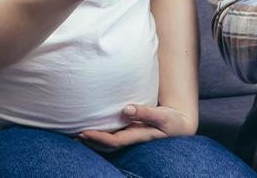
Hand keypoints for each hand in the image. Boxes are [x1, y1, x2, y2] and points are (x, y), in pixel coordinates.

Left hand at [79, 104, 196, 151]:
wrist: (182, 127)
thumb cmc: (172, 121)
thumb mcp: (162, 116)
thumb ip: (145, 112)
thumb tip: (126, 109)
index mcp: (138, 136)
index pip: (113, 141)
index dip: (97, 138)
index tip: (83, 132)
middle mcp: (133, 140)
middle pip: (107, 146)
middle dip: (91, 142)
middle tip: (74, 135)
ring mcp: (133, 138)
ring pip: (109, 144)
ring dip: (94, 141)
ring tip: (78, 135)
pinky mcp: (133, 134)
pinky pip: (115, 138)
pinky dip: (102, 137)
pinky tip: (94, 131)